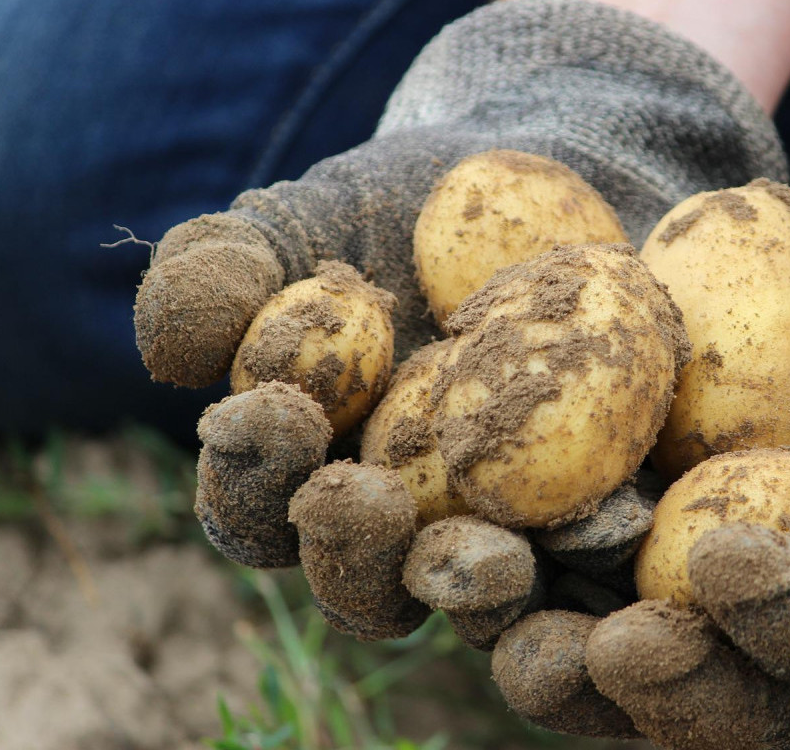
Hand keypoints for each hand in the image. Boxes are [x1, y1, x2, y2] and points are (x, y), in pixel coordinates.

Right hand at [133, 0, 783, 738]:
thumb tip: (173, 352)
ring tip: (494, 556)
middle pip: (364, 585)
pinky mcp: (606, 527)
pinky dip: (601, 560)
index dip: (252, 472)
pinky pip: (602, 568)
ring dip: (477, 589)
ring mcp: (509, 541)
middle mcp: (403, 533)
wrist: (560, 187)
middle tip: (370, 500)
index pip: (256, 504)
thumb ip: (225, 274)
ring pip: (481, 602)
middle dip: (356, 554)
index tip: (278, 409)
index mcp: (310, 477)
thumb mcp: (308, 219)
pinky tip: (616, 525)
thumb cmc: (409, 206)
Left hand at [495, 5, 789, 748]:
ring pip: (616, 628)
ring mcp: (704, 554)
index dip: (784, 631)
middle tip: (564, 653)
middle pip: (713, 683)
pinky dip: (504, 528)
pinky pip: (564, 533)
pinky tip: (433, 498)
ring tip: (467, 586)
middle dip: (639, 677)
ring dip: (538, 628)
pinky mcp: (637, 497)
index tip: (718, 562)